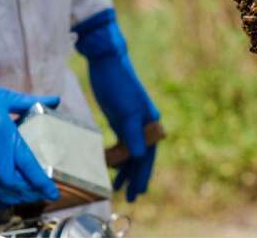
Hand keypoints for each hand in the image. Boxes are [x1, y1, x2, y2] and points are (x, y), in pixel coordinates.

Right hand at [0, 86, 60, 207]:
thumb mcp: (4, 98)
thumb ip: (29, 103)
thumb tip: (56, 99)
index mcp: (6, 137)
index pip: (28, 166)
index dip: (41, 183)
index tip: (53, 193)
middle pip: (13, 183)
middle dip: (28, 193)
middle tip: (41, 195)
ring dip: (13, 197)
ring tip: (27, 198)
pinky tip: (4, 197)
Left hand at [73, 10, 159, 202]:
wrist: (107, 60)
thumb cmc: (118, 84)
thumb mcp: (125, 111)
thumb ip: (132, 134)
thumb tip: (139, 158)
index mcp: (148, 120)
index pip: (148, 153)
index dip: (144, 174)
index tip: (139, 191)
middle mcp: (143, 121)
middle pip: (142, 154)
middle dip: (137, 175)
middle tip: (132, 196)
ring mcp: (131, 119)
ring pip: (131, 149)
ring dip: (126, 168)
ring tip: (119, 186)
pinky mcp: (120, 116)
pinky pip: (122, 141)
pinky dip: (118, 154)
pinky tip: (111, 162)